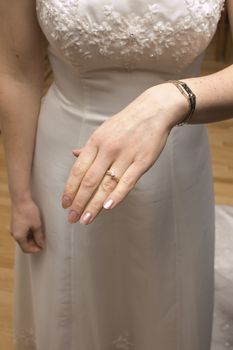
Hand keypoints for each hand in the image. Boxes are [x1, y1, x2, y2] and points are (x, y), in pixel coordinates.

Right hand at [10, 198, 44, 253]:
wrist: (21, 200)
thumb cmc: (28, 212)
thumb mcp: (36, 225)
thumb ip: (39, 237)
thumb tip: (41, 244)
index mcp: (19, 236)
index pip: (26, 249)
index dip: (35, 249)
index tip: (42, 247)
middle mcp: (14, 234)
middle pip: (24, 244)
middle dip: (34, 244)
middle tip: (43, 240)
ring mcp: (14, 229)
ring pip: (24, 238)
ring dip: (32, 238)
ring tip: (41, 234)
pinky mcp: (15, 224)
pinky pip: (22, 232)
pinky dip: (29, 233)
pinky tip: (36, 228)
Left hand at [61, 83, 187, 223]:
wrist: (154, 110)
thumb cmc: (127, 122)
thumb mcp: (104, 130)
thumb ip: (90, 146)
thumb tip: (74, 155)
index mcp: (96, 142)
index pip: (78, 170)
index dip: (70, 189)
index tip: (65, 204)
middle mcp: (108, 149)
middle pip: (89, 180)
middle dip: (79, 202)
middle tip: (72, 218)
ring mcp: (126, 155)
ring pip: (106, 184)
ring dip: (94, 204)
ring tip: (86, 219)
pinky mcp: (142, 161)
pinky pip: (128, 181)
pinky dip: (117, 195)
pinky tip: (108, 207)